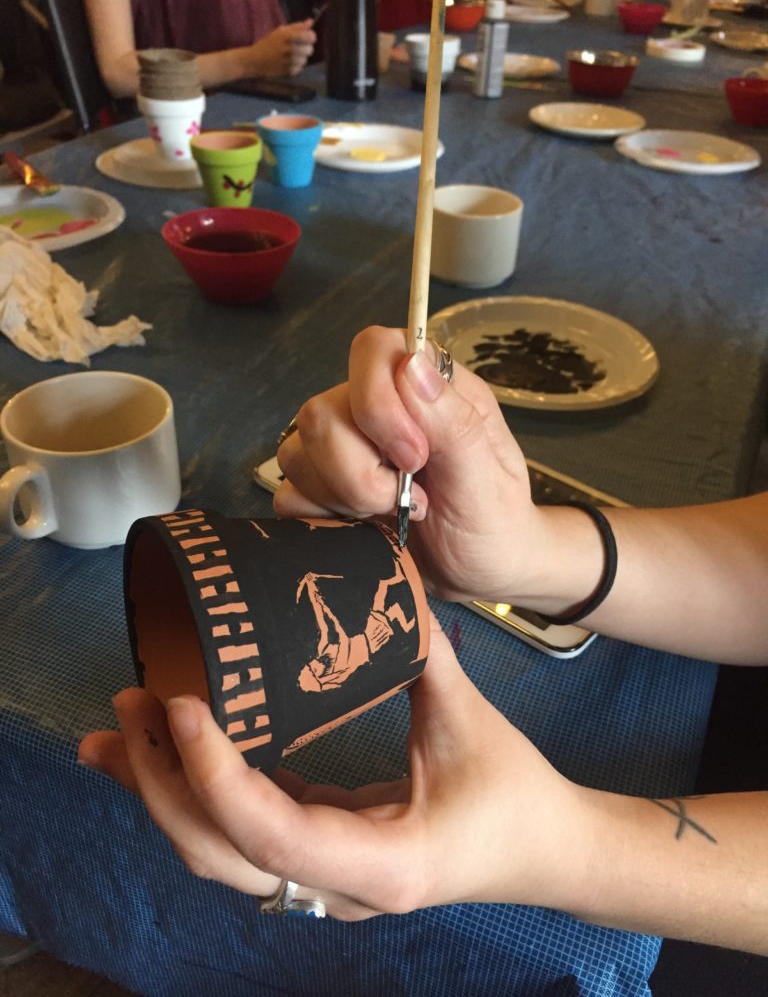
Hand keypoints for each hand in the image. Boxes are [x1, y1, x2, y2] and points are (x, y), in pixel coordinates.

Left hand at [78, 614, 587, 919]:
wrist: (547, 850)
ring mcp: (321, 881)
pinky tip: (170, 751)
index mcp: (379, 864)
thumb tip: (383, 577)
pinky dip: (198, 791)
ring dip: (163, 790)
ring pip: (219, 852)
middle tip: (128, 706)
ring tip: (117, 732)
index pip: (272, 832)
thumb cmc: (516, 795)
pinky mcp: (317, 858)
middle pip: (220, 853)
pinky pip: (241, 834)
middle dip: (161, 782)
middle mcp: (335, 887)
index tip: (184, 707)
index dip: (217, 774)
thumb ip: (419, 653)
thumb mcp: (468, 720)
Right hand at [244, 21, 315, 76]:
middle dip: (307, 49)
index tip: (308, 38)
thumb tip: (310, 22)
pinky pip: (299, 68)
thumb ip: (296, 27)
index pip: (309, 36)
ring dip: (301, 58)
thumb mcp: (280, 32)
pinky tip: (288, 63)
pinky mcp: (286, 71)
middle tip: (299, 48)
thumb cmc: (268, 44)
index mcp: (286, 35)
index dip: (311, 37)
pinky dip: (296, 67)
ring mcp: (287, 60)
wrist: (254, 60)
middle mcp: (287, 48)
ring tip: (292, 56)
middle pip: (309, 49)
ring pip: (305, 60)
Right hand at [274, 326, 546, 602]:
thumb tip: (411, 364)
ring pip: (296, 454)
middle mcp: (376, 408)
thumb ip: (453, 422)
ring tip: (392, 515)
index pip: (370, 351)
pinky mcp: (322, 491)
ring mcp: (342, 448)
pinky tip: (364, 528)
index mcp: (424, 388)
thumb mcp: (488, 478)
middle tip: (410, 500)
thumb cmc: (495, 521)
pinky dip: (321, 518)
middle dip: (361, 473)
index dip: (379, 405)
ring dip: (345, 498)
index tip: (416, 458)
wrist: (482, 575)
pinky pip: (288, 494)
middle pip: (320, 413)